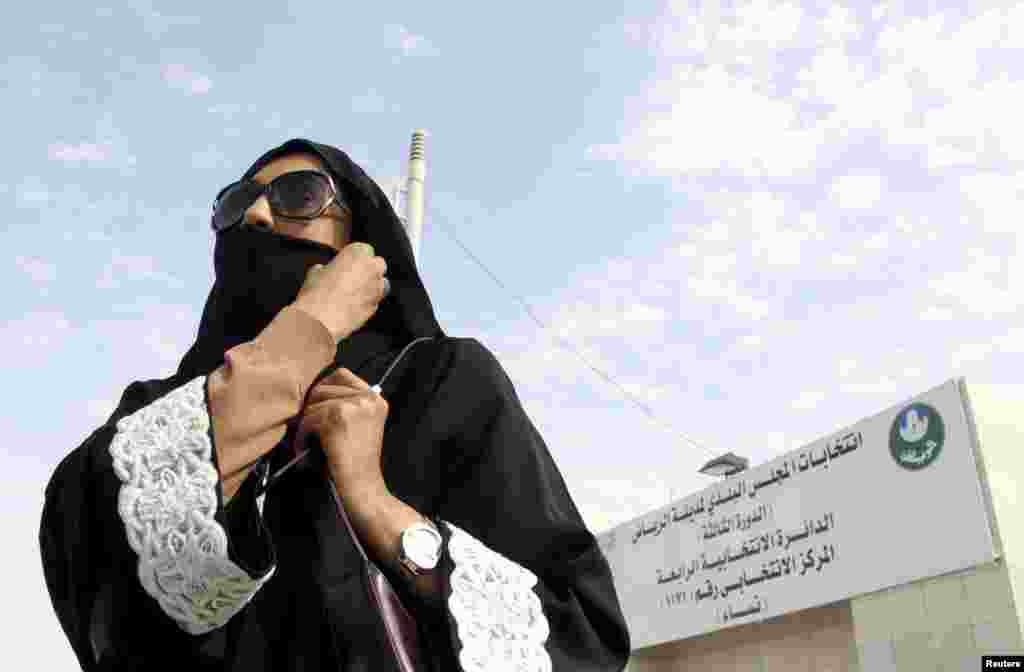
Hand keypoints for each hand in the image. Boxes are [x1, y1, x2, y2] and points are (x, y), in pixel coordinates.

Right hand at [291, 242, 388, 342]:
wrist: (320, 320)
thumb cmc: (316, 294)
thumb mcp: (315, 272)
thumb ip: (326, 268)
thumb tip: (324, 271)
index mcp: (358, 252)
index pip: (364, 249)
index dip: (355, 258)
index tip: (348, 264)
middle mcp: (372, 268)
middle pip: (377, 264)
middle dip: (368, 269)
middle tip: (352, 277)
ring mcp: (377, 288)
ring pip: (381, 283)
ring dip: (371, 285)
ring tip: (352, 293)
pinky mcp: (376, 306)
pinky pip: (374, 300)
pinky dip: (367, 302)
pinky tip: (352, 306)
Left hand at [295, 367, 389, 493]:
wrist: (363, 487)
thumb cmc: (356, 463)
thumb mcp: (359, 427)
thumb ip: (344, 406)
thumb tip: (311, 394)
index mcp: (375, 399)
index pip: (342, 374)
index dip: (323, 389)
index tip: (317, 409)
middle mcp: (368, 398)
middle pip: (323, 387)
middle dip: (311, 408)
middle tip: (308, 429)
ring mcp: (354, 406)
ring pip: (313, 404)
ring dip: (306, 425)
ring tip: (308, 443)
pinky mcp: (338, 417)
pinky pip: (308, 420)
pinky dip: (302, 437)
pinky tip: (306, 451)